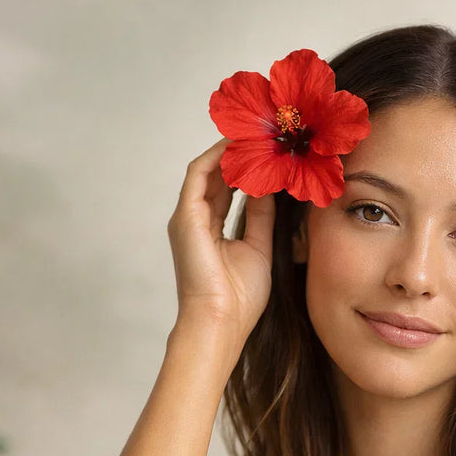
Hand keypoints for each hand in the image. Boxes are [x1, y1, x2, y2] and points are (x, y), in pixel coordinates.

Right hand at [166, 139, 275, 343]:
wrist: (221, 320)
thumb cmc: (240, 296)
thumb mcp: (259, 247)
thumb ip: (261, 216)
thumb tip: (269, 188)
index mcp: (212, 230)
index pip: (228, 190)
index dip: (247, 170)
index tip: (269, 155)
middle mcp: (196, 219)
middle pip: (217, 177)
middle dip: (239, 155)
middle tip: (264, 136)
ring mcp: (188, 216)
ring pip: (207, 171)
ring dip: (229, 151)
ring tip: (254, 134)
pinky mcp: (185, 216)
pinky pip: (199, 175)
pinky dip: (216, 158)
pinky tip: (238, 146)